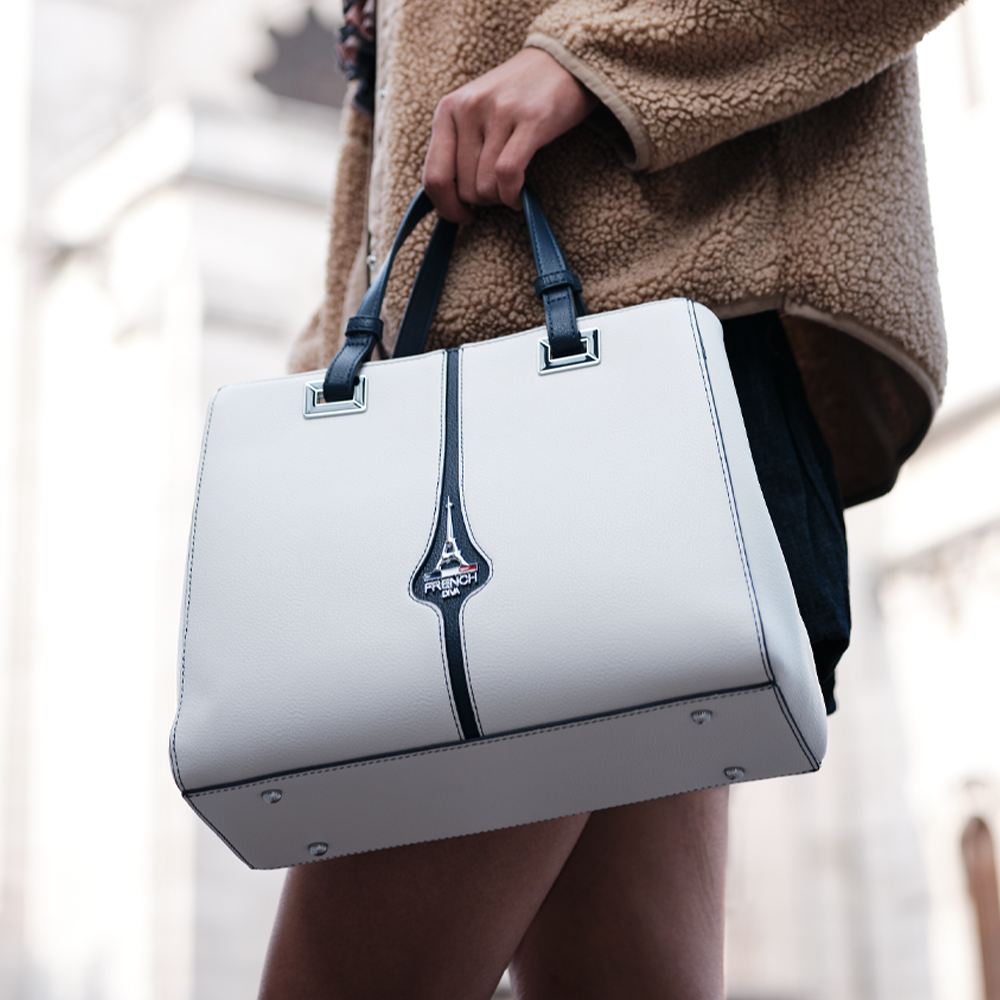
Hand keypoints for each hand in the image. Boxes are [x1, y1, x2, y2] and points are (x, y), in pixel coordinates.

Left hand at [423, 48, 597, 223]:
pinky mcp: (529, 119)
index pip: (433, 177)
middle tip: (499, 193)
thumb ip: (457, 150)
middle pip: (464, 187)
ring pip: (486, 186)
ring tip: (512, 191)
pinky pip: (508, 175)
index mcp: (447, 110)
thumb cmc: (516, 99)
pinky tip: (520, 196)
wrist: (561, 61)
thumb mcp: (475, 115)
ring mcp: (498, 112)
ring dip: (501, 200)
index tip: (463, 215)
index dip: (446, 207)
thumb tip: (446, 202)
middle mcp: (468, 108)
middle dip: (482, 201)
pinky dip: (513, 195)